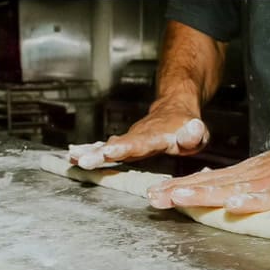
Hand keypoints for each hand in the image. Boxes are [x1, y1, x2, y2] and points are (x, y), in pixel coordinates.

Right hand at [69, 103, 209, 168]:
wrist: (174, 110)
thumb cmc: (188, 127)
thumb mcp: (197, 131)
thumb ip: (194, 134)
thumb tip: (193, 129)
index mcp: (155, 137)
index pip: (139, 143)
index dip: (125, 147)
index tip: (110, 151)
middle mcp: (138, 136)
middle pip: (116, 145)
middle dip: (99, 153)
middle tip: (82, 160)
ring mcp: (128, 139)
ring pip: (106, 145)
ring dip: (89, 152)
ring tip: (73, 158)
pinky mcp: (123, 143)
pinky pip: (104, 147)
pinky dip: (89, 150)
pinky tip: (74, 156)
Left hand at [147, 136, 269, 212]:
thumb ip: (246, 183)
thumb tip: (214, 188)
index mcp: (254, 172)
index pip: (212, 180)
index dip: (183, 187)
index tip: (155, 195)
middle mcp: (261, 172)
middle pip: (216, 182)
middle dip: (183, 191)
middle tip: (154, 197)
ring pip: (238, 187)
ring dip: (208, 193)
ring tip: (181, 198)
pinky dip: (254, 201)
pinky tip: (235, 206)